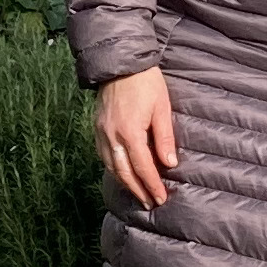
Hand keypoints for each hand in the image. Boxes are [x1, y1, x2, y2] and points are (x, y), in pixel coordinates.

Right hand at [96, 67, 178, 207]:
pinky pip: (103, 155)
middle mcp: (112, 136)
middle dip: (138, 190)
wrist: (120, 62)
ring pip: (110, 166)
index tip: (161, 198)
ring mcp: (102, 132)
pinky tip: (121, 173)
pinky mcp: (97, 127)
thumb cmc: (146, 82)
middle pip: (124, 172)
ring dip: (124, 182)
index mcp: (130, 132)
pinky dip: (112, 168)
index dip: (152, 185)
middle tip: (149, 203)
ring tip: (137, 193)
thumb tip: (169, 164)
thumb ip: (164, 137)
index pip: (143, 167)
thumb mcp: (162, 108)